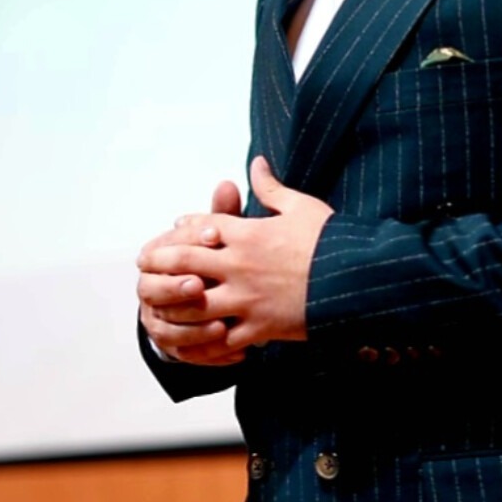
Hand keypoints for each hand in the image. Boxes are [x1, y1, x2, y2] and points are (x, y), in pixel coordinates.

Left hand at [136, 157, 332, 350]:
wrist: (357, 280)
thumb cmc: (330, 240)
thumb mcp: (301, 206)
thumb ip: (271, 187)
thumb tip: (256, 161)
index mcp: (248, 233)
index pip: (198, 227)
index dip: (179, 230)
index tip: (170, 233)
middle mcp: (239, 265)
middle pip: (184, 263)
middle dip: (158, 264)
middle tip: (143, 266)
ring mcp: (246, 299)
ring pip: (194, 304)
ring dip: (173, 304)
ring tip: (159, 306)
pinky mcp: (259, 327)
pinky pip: (223, 338)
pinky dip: (208, 340)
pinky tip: (198, 339)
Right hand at [137, 178, 246, 367]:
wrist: (204, 298)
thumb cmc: (213, 261)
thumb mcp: (219, 237)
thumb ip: (222, 215)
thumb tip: (228, 183)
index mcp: (157, 260)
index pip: (159, 249)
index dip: (183, 240)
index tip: (213, 235)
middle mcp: (151, 291)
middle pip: (153, 291)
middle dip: (176, 289)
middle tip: (201, 285)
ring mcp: (160, 322)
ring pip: (168, 329)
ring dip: (194, 328)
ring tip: (223, 326)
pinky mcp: (176, 348)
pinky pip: (188, 355)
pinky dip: (211, 354)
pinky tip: (239, 352)